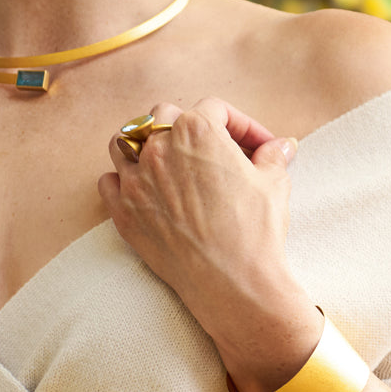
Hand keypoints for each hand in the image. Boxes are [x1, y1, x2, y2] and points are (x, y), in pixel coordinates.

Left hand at [97, 96, 308, 360]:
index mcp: (198, 132)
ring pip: (125, 141)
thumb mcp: (274, 184)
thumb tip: (282, 147)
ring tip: (167, 160)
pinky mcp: (124, 211)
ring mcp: (135, 180)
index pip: (216, 109)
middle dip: (190, 126)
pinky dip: (123, 180)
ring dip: (145, 144)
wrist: (232, 282)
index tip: (258, 147)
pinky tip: (145, 188)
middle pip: (164, 116)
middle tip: (213, 151)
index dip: (242, 125)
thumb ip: (273, 157)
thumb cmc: (255, 231)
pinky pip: (109, 181)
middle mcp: (159, 148)